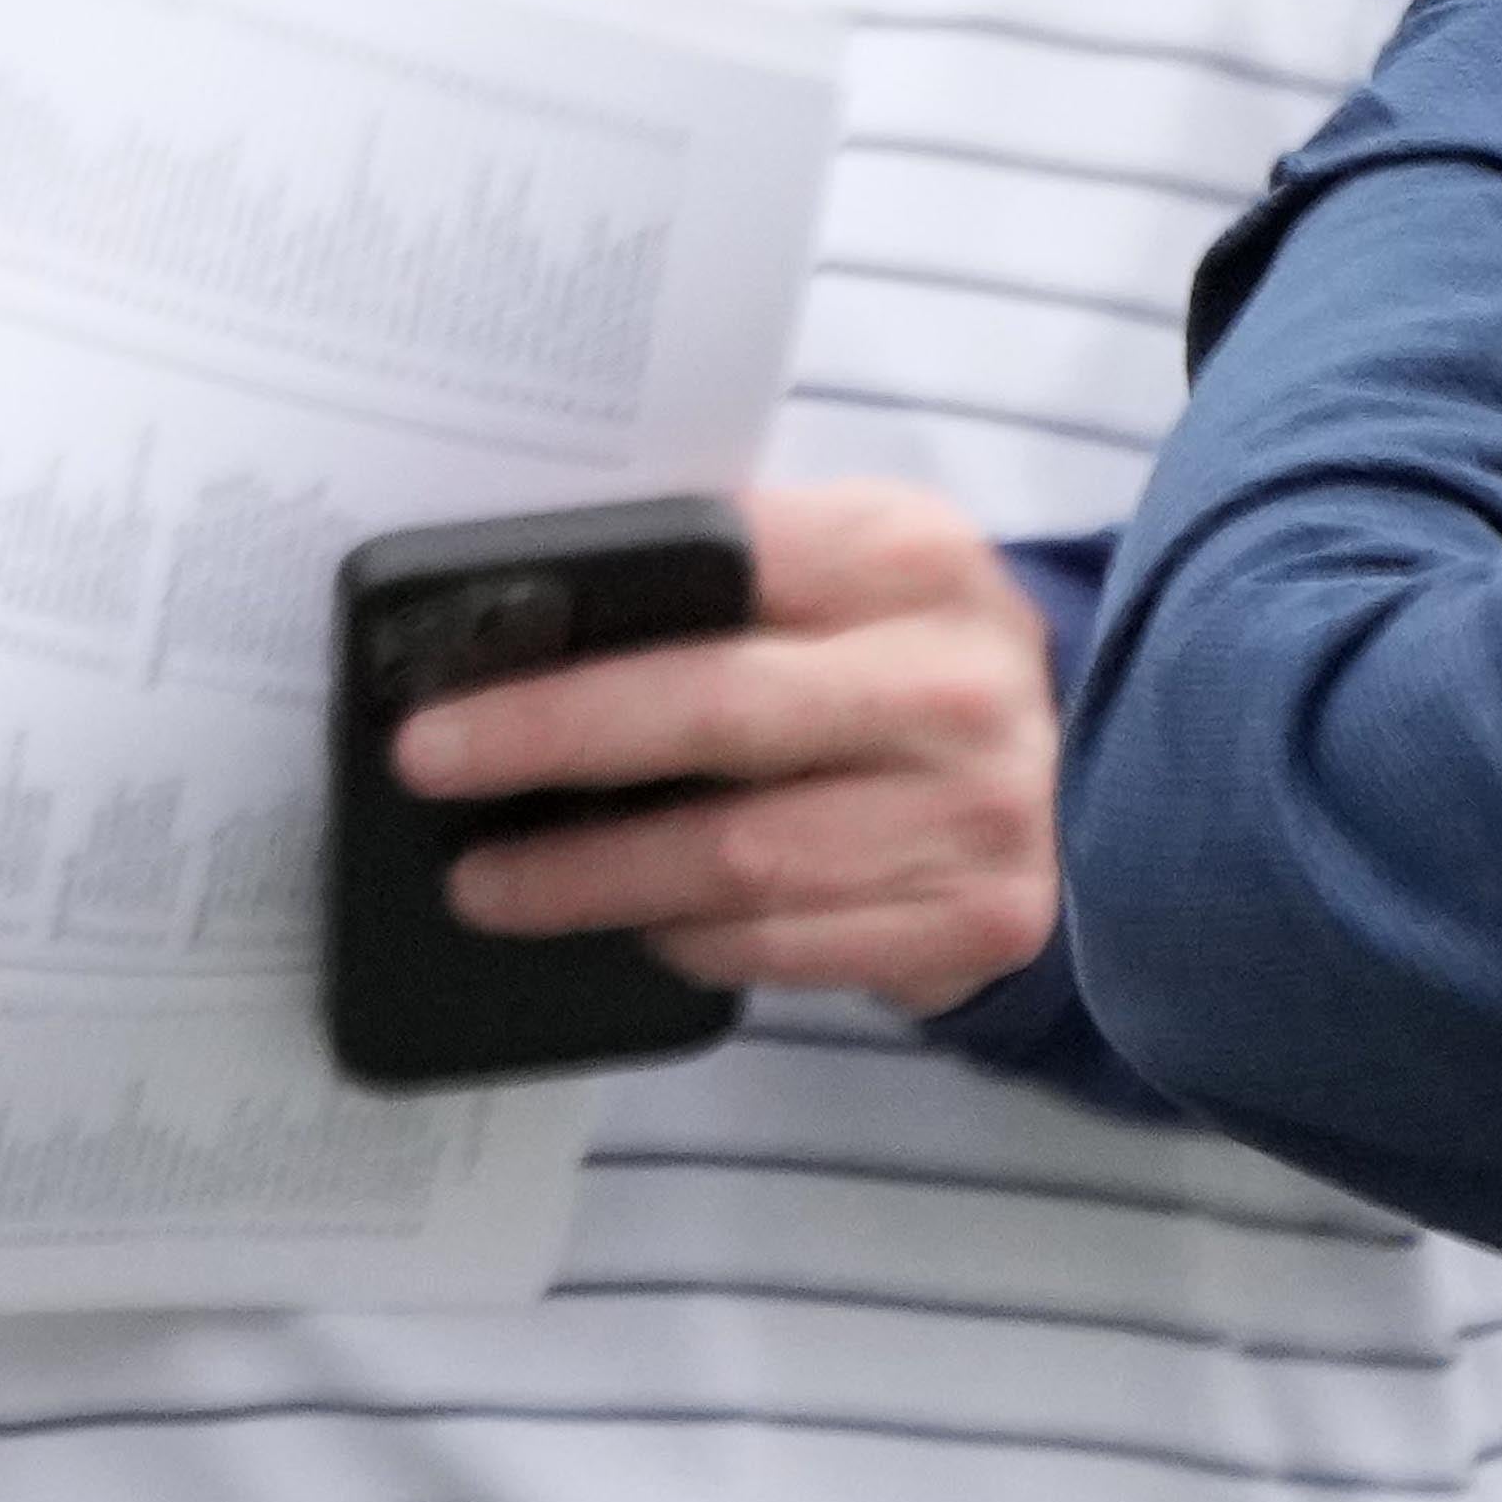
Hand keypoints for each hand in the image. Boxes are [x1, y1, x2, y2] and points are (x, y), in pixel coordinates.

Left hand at [385, 478, 1052, 1014]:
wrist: (1077, 770)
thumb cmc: (893, 659)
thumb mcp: (833, 578)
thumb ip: (711, 583)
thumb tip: (496, 629)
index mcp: (910, 556)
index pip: (717, 577)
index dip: (571, 648)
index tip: (439, 693)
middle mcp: (959, 679)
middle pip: (714, 716)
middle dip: (549, 747)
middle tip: (425, 771)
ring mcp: (983, 808)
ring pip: (740, 859)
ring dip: (591, 880)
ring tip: (488, 884)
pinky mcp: (982, 918)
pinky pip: (788, 945)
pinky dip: (688, 939)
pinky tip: (631, 924)